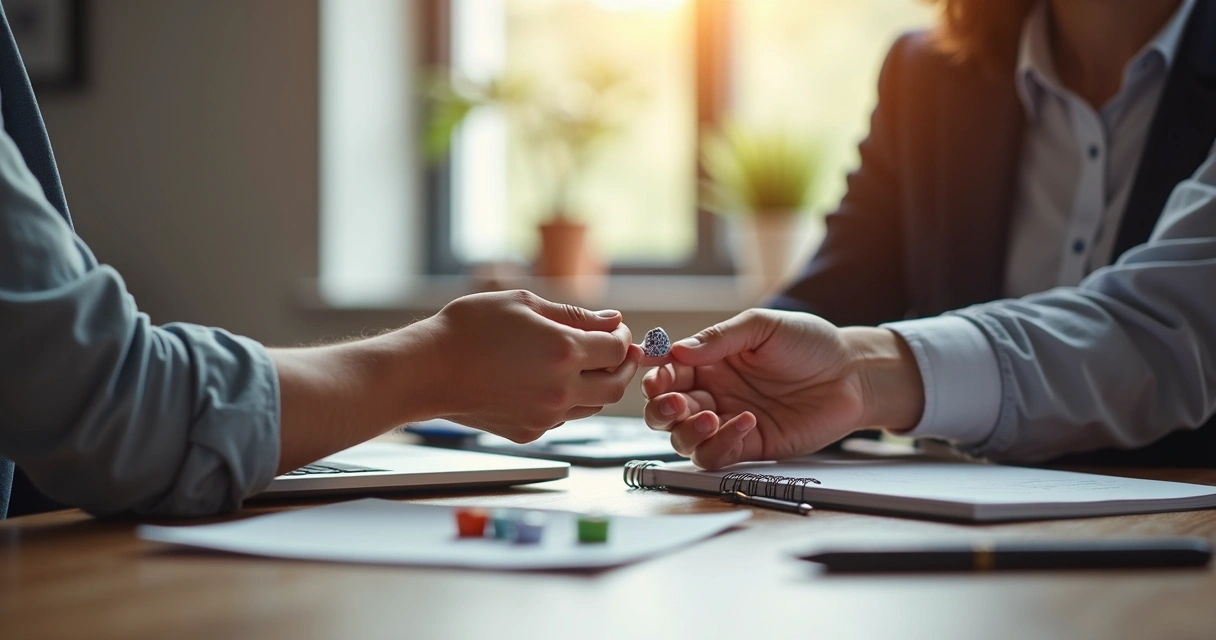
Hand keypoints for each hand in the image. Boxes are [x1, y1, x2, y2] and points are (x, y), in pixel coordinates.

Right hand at [412, 290, 641, 441]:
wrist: (428, 370)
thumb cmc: (469, 330)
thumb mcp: (523, 304)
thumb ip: (574, 315)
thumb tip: (611, 320)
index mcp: (564, 352)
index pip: (617, 349)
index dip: (622, 337)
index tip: (615, 330)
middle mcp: (561, 389)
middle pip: (616, 387)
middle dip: (623, 368)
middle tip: (618, 353)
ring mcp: (546, 416)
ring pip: (593, 406)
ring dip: (598, 386)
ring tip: (585, 366)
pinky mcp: (529, 432)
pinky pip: (563, 418)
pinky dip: (568, 401)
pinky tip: (551, 383)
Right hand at [641, 309, 923, 468]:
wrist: (853, 374)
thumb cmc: (810, 344)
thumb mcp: (763, 327)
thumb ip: (719, 338)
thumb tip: (676, 350)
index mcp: (709, 363)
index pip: (667, 375)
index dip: (655, 377)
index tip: (657, 376)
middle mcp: (713, 395)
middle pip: (665, 413)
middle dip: (660, 410)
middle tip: (673, 402)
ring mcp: (729, 423)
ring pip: (685, 441)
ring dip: (687, 432)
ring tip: (710, 417)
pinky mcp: (751, 447)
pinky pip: (719, 456)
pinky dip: (721, 445)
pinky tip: (745, 423)